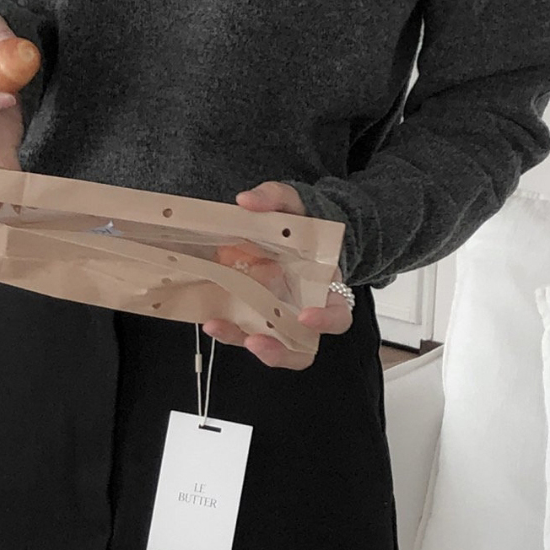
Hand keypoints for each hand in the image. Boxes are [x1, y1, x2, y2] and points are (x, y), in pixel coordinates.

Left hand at [200, 180, 352, 369]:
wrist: (288, 230)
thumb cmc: (299, 223)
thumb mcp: (291, 203)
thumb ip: (274, 197)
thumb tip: (246, 200)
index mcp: (327, 288)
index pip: (339, 315)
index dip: (327, 321)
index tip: (306, 317)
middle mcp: (307, 310)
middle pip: (304, 347)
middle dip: (281, 352)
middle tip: (256, 342)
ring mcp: (281, 320)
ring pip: (274, 348)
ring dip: (245, 344)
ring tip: (219, 328)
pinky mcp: (257, 320)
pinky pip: (246, 333)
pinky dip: (229, 331)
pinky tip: (210, 319)